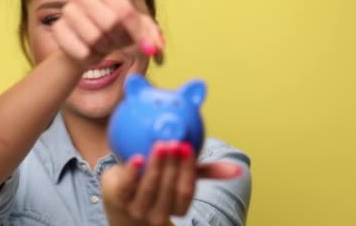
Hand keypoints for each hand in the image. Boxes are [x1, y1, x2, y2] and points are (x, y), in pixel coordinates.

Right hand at [51, 0, 162, 67]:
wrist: (84, 47)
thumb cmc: (114, 34)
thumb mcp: (136, 31)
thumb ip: (151, 36)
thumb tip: (157, 47)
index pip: (126, 12)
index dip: (139, 33)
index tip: (147, 48)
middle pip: (110, 23)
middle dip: (119, 40)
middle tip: (118, 44)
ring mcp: (68, 10)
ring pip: (95, 37)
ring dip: (103, 49)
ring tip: (102, 46)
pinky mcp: (58, 29)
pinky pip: (80, 50)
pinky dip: (89, 57)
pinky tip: (88, 52)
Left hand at [101, 141, 242, 225]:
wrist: (120, 200)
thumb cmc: (154, 186)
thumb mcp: (178, 179)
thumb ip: (203, 171)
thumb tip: (237, 169)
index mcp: (175, 208)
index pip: (185, 191)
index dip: (187, 170)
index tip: (187, 148)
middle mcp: (157, 212)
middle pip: (168, 189)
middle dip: (172, 165)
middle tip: (174, 142)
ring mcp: (136, 208)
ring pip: (149, 187)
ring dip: (156, 165)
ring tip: (160, 144)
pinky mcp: (118, 198)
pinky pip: (126, 185)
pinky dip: (131, 171)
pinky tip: (137, 157)